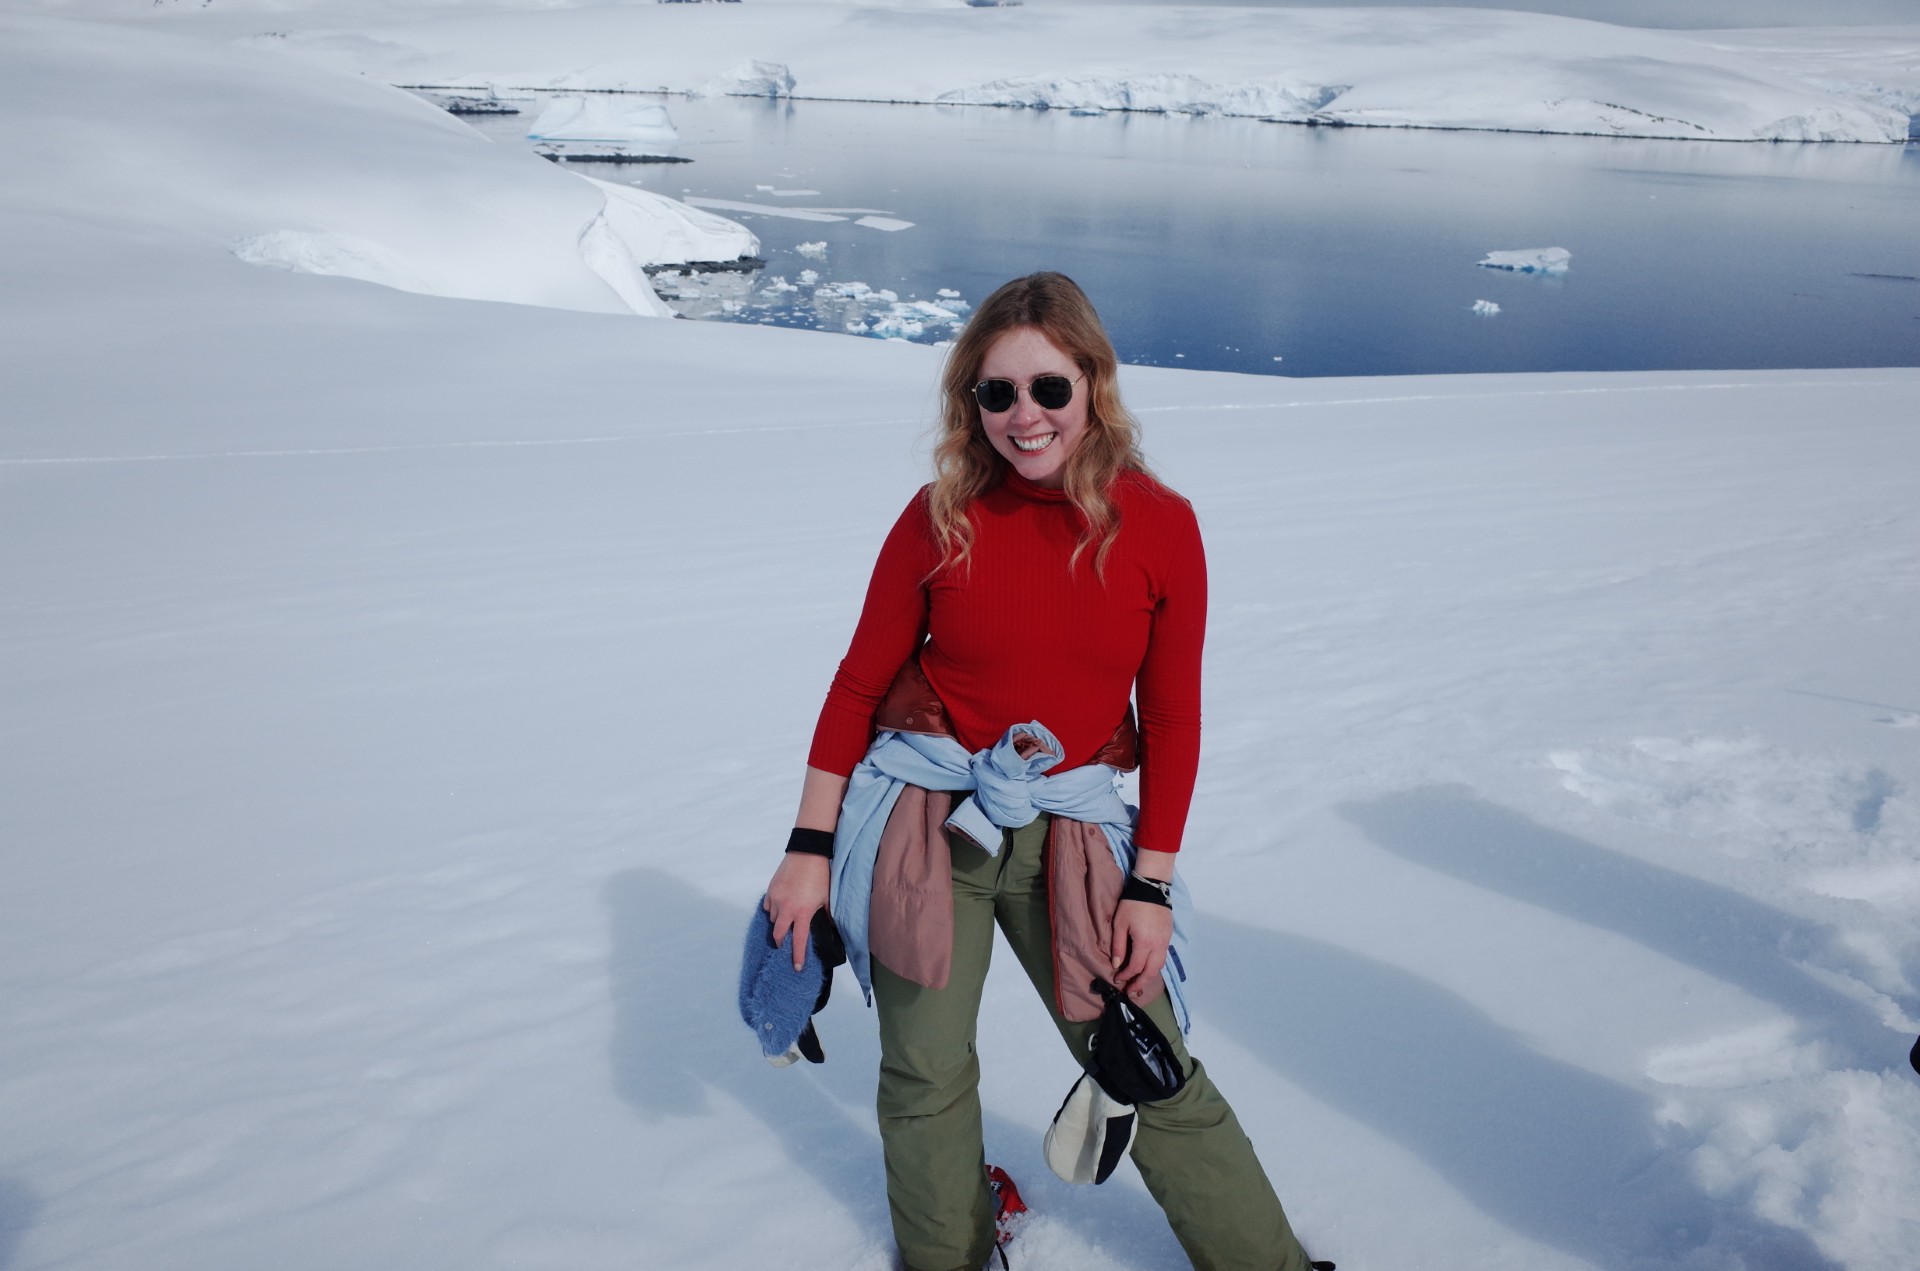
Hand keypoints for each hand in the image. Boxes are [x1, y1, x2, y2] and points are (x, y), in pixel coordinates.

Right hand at [765, 852, 830, 970]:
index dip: (797, 956)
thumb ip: (827, 916)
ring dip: (778, 924)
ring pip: (772, 919)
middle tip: (783, 947)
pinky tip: (779, 908)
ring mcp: (776, 898)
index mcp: (802, 912)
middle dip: (780, 943)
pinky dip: (772, 910)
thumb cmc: (821, 875)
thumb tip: (830, 928)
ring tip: (786, 921)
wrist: (808, 853)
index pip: (798, 941)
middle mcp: (786, 908)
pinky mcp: (771, 889)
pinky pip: (768, 906)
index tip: (797, 967)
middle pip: (778, 934)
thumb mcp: (827, 898)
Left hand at [1109, 898, 1172, 998]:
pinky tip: (1148, 968)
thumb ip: (1118, 946)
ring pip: (1159, 966)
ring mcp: (1165, 942)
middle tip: (1131, 992)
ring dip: (1149, 977)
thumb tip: (1117, 964)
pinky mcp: (1168, 937)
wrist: (1152, 888)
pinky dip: (1155, 967)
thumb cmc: (1132, 904)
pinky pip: (1162, 957)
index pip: (1135, 967)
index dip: (1126, 976)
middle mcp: (1157, 946)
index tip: (1117, 980)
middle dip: (1140, 984)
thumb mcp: (1120, 924)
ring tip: (1139, 984)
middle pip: (1150, 972)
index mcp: (1144, 943)